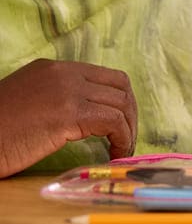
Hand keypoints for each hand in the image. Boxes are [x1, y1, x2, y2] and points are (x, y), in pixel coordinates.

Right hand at [0, 59, 137, 177]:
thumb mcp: (29, 103)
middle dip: (130, 114)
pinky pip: (114, 123)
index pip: (107, 76)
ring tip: (120, 151)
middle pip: (120, 87)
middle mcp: (64, 73)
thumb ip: (57, 99)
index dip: (121, 101)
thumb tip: (88, 116)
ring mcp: (67, 91)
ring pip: (121, 105)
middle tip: (126, 139)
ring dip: (128, 130)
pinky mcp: (68, 114)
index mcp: (53, 68)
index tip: (121, 124)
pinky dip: (122, 139)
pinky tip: (113, 154)